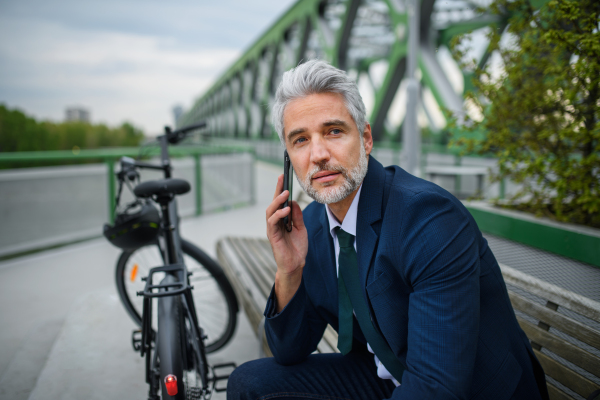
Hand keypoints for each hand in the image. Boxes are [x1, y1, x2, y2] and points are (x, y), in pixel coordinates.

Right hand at [266, 174, 307, 310]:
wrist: (296, 264)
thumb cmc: (297, 247)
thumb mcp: (301, 227)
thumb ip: (297, 215)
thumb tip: (294, 202)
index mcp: (281, 219)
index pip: (280, 201)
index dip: (280, 188)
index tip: (283, 176)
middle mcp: (275, 222)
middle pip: (273, 203)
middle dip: (277, 190)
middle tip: (281, 178)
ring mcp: (272, 228)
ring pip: (270, 211)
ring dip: (277, 201)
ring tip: (285, 194)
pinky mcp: (272, 236)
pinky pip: (273, 222)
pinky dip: (279, 215)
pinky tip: (286, 210)